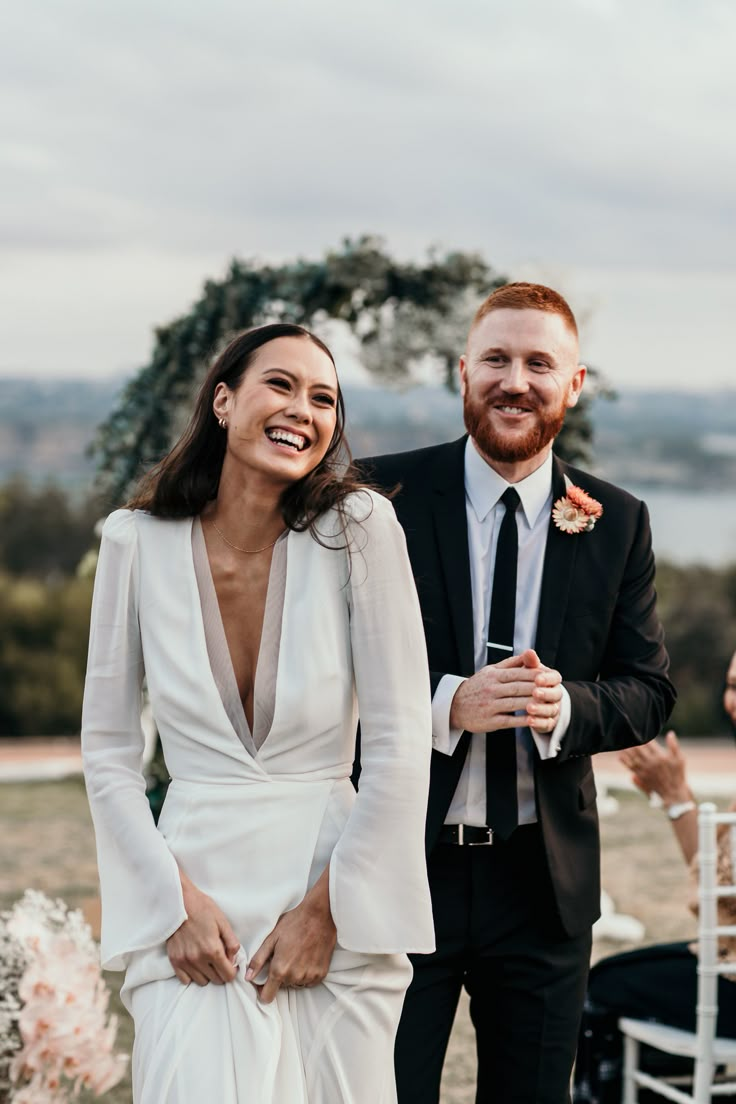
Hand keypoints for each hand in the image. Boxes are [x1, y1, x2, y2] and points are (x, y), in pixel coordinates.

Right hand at [166, 873, 239, 985]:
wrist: (179, 902)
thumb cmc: (203, 909)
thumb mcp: (223, 922)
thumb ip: (232, 943)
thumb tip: (234, 960)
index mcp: (213, 950)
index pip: (228, 976)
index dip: (232, 971)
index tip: (231, 964)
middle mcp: (198, 959)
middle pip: (216, 980)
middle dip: (221, 972)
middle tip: (219, 959)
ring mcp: (185, 961)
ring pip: (201, 982)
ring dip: (207, 974)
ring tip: (206, 959)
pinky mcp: (174, 960)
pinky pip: (185, 980)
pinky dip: (192, 975)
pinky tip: (195, 963)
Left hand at [246, 867, 336, 1003]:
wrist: (319, 915)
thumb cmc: (294, 923)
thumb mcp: (272, 938)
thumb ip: (258, 960)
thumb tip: (248, 977)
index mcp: (280, 969)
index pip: (267, 996)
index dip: (262, 990)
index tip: (264, 981)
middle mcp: (295, 977)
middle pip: (282, 987)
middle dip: (280, 975)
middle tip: (284, 956)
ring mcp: (309, 976)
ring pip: (295, 983)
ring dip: (293, 974)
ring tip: (296, 954)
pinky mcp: (321, 974)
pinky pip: (308, 981)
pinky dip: (306, 973)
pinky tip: (306, 957)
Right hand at [449, 649, 561, 733]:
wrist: (455, 705)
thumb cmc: (477, 687)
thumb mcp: (490, 671)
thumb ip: (510, 663)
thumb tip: (529, 653)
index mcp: (493, 676)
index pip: (517, 674)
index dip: (534, 675)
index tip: (549, 676)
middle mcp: (491, 689)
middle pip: (518, 688)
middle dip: (537, 689)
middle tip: (553, 690)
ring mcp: (490, 705)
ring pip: (515, 704)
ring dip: (533, 704)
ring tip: (548, 705)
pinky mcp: (490, 721)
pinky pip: (509, 720)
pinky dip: (523, 721)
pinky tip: (534, 720)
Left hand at [619, 730, 690, 805]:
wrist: (673, 793)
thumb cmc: (677, 774)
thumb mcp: (680, 759)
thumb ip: (674, 746)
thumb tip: (670, 733)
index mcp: (660, 757)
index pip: (648, 743)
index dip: (643, 736)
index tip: (639, 730)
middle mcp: (651, 762)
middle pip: (637, 748)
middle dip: (632, 741)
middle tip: (627, 734)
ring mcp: (645, 770)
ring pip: (632, 756)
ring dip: (626, 749)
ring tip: (622, 742)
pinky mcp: (641, 776)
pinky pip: (629, 766)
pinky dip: (624, 760)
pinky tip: (620, 754)